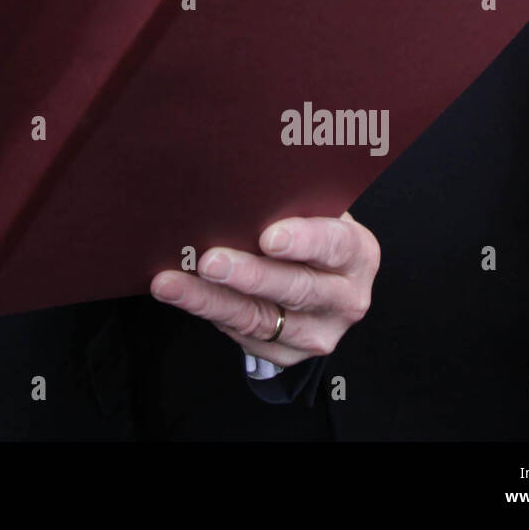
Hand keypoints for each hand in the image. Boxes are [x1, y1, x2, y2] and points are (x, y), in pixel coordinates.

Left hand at [149, 211, 378, 366]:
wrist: (317, 274)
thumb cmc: (305, 227)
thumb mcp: (311, 210)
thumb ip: (287, 201)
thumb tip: (235, 177)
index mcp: (356, 252)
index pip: (334, 245)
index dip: (303, 240)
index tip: (269, 237)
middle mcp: (345, 297)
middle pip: (296, 289)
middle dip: (249, 275)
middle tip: (210, 261)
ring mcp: (317, 331)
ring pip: (260, 318)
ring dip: (210, 300)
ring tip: (172, 283)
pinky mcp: (287, 352)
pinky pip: (242, 334)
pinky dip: (206, 312)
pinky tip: (179, 294)